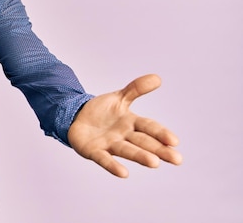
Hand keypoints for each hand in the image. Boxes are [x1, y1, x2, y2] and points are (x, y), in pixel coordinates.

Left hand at [67, 74, 182, 177]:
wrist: (76, 117)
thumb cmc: (102, 111)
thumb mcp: (119, 97)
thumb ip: (136, 89)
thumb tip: (158, 78)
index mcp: (131, 122)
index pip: (149, 127)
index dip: (161, 133)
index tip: (175, 141)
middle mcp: (123, 136)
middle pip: (143, 142)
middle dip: (158, 150)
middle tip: (176, 159)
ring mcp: (109, 144)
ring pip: (126, 150)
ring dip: (140, 156)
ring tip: (154, 163)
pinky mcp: (94, 151)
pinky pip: (104, 159)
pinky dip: (113, 165)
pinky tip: (123, 173)